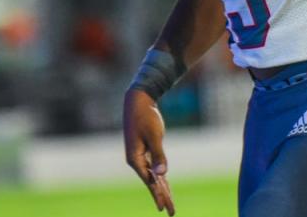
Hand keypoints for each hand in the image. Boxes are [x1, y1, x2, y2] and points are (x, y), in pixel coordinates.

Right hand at [124, 89, 174, 214]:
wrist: (138, 101)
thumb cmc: (146, 117)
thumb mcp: (154, 136)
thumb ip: (158, 155)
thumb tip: (161, 175)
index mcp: (134, 159)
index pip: (149, 181)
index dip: (158, 194)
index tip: (163, 207)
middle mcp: (136, 160)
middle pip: (151, 183)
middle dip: (162, 197)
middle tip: (171, 213)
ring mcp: (140, 156)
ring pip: (153, 177)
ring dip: (162, 190)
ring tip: (168, 205)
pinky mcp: (146, 150)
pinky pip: (154, 168)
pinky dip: (160, 178)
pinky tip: (164, 185)